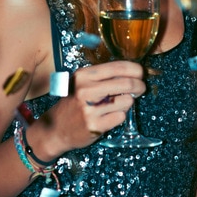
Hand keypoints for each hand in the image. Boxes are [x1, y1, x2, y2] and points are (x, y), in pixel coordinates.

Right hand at [29, 60, 145, 154]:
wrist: (55, 129)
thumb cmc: (73, 103)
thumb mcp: (82, 83)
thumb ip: (103, 76)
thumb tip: (134, 72)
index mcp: (83, 75)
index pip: (118, 67)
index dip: (135, 69)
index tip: (141, 73)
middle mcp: (85, 90)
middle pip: (127, 84)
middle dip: (139, 85)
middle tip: (141, 88)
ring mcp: (90, 109)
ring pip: (127, 101)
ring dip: (128, 102)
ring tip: (118, 104)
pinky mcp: (95, 125)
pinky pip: (121, 116)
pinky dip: (120, 116)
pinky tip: (110, 116)